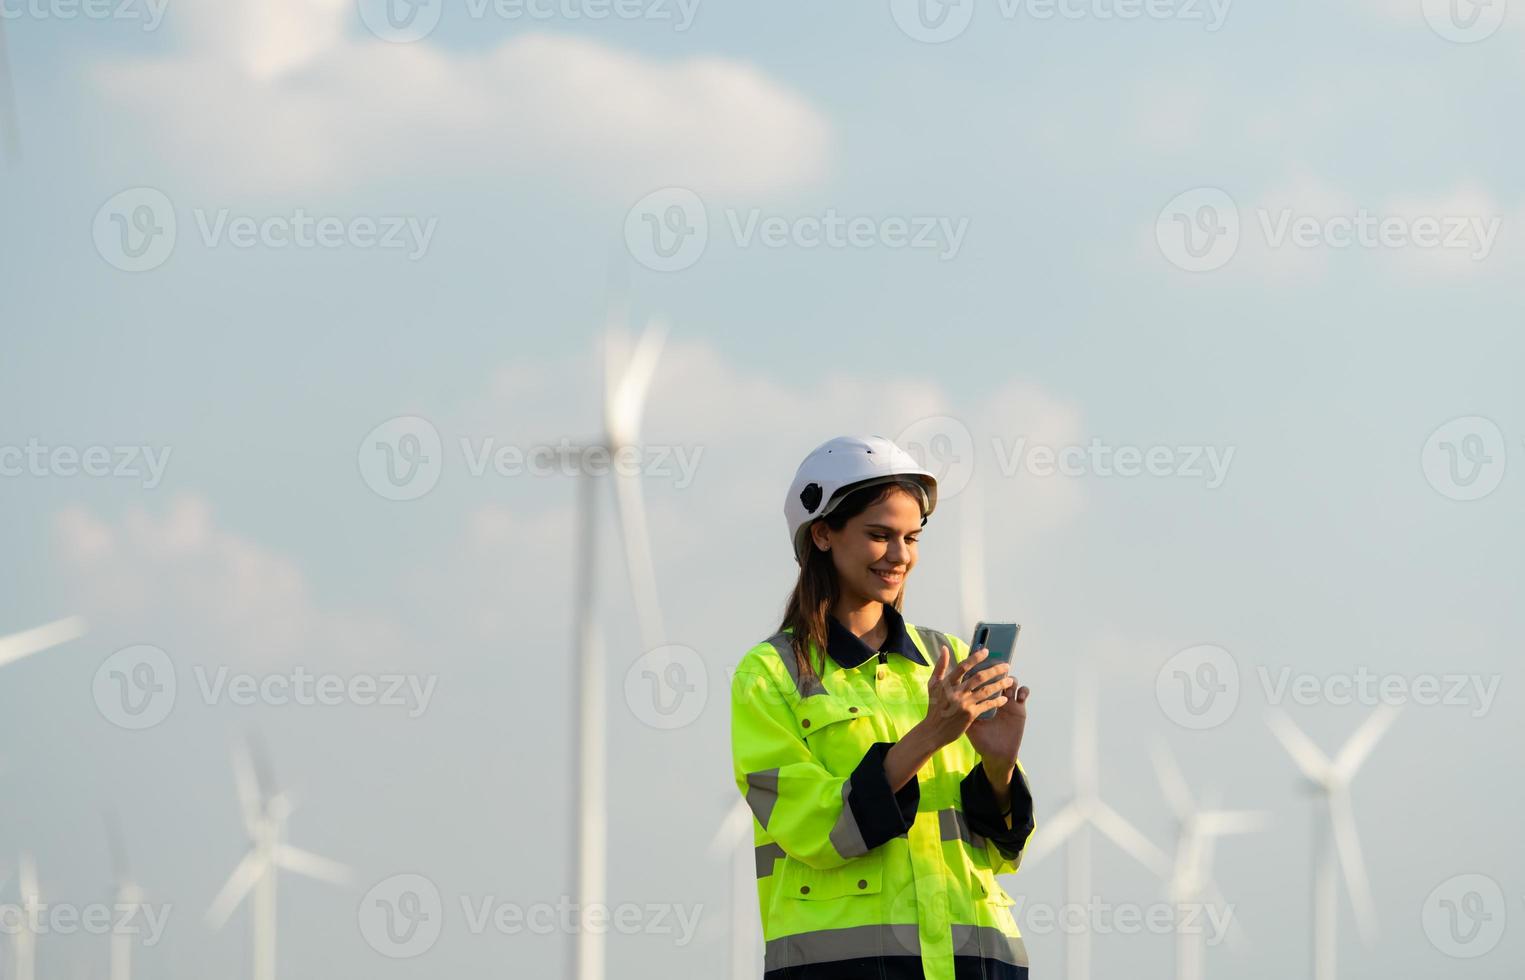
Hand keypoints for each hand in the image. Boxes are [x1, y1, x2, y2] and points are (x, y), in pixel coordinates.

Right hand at [918, 644, 1013, 750]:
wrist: (934, 731)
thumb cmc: (934, 707)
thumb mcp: (933, 685)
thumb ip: (940, 666)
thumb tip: (944, 648)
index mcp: (947, 683)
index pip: (963, 667)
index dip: (975, 658)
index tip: (986, 651)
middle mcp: (956, 692)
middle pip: (979, 677)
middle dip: (995, 670)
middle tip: (1006, 666)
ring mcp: (964, 703)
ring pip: (986, 691)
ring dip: (1000, 684)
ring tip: (1010, 680)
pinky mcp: (970, 715)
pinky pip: (987, 705)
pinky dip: (996, 702)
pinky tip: (1005, 699)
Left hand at [965, 652, 1028, 767]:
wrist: (995, 755)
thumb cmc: (979, 740)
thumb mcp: (967, 724)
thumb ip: (960, 709)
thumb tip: (948, 694)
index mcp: (981, 697)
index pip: (979, 678)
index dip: (979, 668)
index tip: (980, 660)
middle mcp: (994, 696)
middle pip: (996, 677)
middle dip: (996, 670)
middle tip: (998, 665)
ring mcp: (1007, 701)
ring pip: (1010, 683)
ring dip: (1010, 679)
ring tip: (1009, 681)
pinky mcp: (1019, 708)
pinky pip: (1023, 694)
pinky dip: (1023, 690)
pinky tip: (1019, 693)